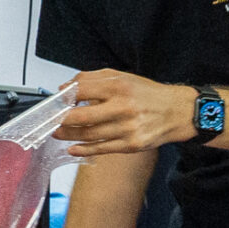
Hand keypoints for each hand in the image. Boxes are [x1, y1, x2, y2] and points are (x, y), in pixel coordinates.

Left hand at [54, 70, 194, 156]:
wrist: (178, 112)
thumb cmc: (148, 94)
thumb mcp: (123, 77)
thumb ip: (93, 78)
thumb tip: (66, 87)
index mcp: (119, 86)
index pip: (81, 90)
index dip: (64, 97)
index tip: (55, 101)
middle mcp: (123, 107)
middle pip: (81, 116)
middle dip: (61, 120)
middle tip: (50, 121)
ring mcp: (127, 128)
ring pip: (89, 134)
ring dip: (68, 135)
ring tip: (57, 133)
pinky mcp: (131, 145)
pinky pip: (101, 149)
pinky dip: (84, 150)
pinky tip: (73, 148)